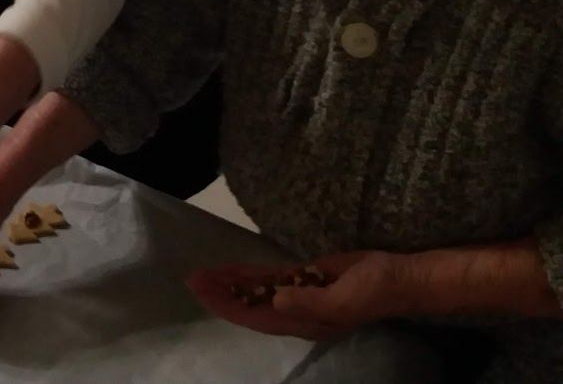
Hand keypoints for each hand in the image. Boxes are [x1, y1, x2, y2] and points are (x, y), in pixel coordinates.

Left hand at [188, 252, 405, 340]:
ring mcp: (302, 295)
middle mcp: (298, 312)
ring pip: (258, 291)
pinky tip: (233, 269)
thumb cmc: (375, 291)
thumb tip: (275, 300)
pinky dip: (251, 274)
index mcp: (304, 322)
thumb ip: (310, 302)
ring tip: (204, 273)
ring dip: (232, 283)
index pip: (255, 316)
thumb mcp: (344, 299)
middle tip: (192, 278)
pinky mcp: (308, 278)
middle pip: (250, 305)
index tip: (201, 291)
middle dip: (221, 294)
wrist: (401, 278)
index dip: (226, 305)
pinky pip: (273, 278)